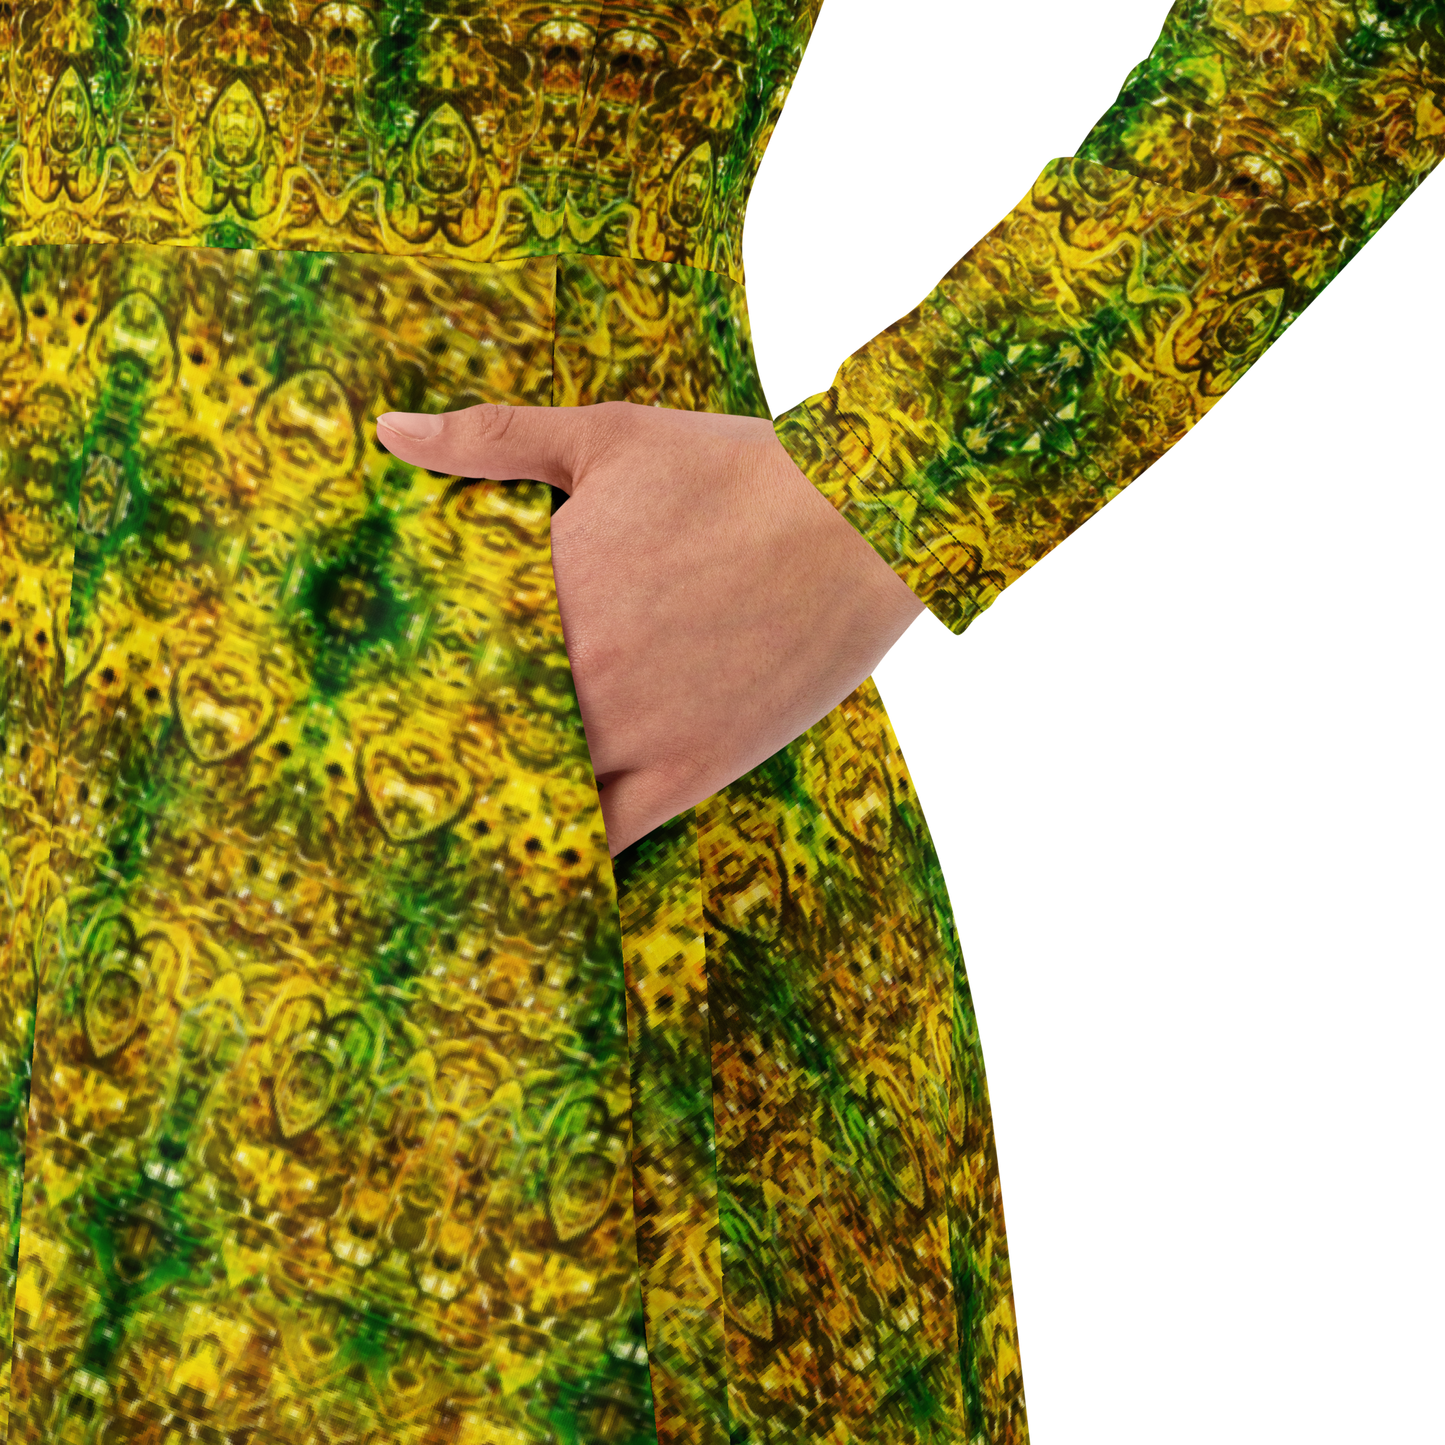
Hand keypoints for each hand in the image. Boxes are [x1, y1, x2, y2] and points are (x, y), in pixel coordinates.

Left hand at [376, 402, 926, 855]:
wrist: (859, 524)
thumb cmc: (737, 472)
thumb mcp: (608, 437)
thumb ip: (492, 440)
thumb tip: (389, 432)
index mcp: (543, 596)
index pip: (445, 662)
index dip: (420, 684)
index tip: (398, 697)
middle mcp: (576, 678)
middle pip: (485, 736)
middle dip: (462, 746)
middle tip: (436, 762)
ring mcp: (633, 734)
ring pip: (539, 793)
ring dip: (512, 800)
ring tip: (485, 812)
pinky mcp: (690, 772)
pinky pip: (609, 836)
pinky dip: (573, 849)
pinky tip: (551, 851)